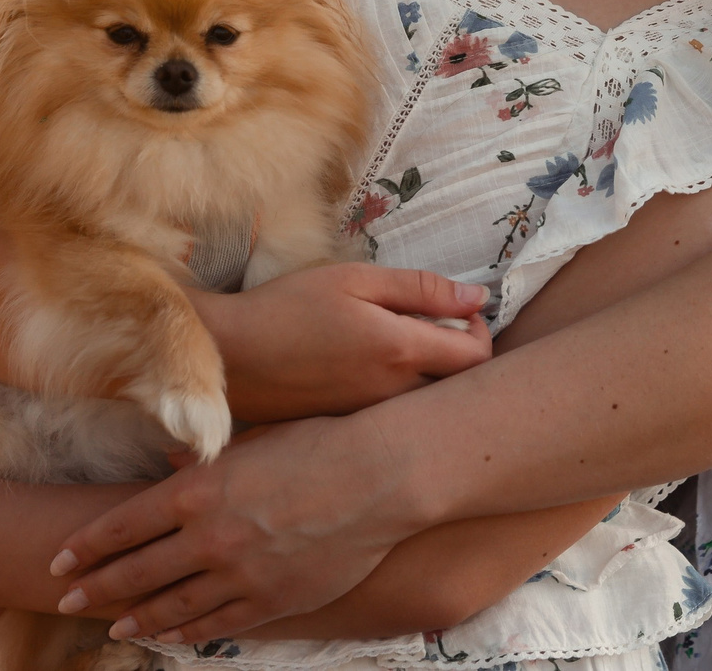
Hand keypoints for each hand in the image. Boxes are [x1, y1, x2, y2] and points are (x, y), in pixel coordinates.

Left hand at [54, 413, 419, 643]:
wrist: (380, 478)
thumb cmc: (319, 444)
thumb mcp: (254, 439)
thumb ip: (206, 458)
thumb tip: (172, 463)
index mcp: (199, 491)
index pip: (123, 525)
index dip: (86, 545)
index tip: (60, 559)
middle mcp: (209, 537)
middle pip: (135, 571)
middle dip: (95, 586)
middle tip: (66, 597)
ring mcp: (239, 574)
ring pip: (172, 606)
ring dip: (136, 616)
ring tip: (113, 623)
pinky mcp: (271, 601)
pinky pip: (217, 625)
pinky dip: (188, 633)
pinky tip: (171, 636)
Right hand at [193, 263, 490, 423]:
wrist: (230, 357)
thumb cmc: (289, 308)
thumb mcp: (354, 280)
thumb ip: (420, 288)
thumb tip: (477, 297)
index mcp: (401, 351)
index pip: (476, 357)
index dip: (481, 332)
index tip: (463, 314)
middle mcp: (395, 395)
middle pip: (461, 388)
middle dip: (464, 358)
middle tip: (442, 330)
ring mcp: (374, 420)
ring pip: (430, 406)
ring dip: (435, 379)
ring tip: (408, 350)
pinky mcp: (354, 431)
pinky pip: (398, 420)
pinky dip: (404, 397)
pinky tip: (377, 373)